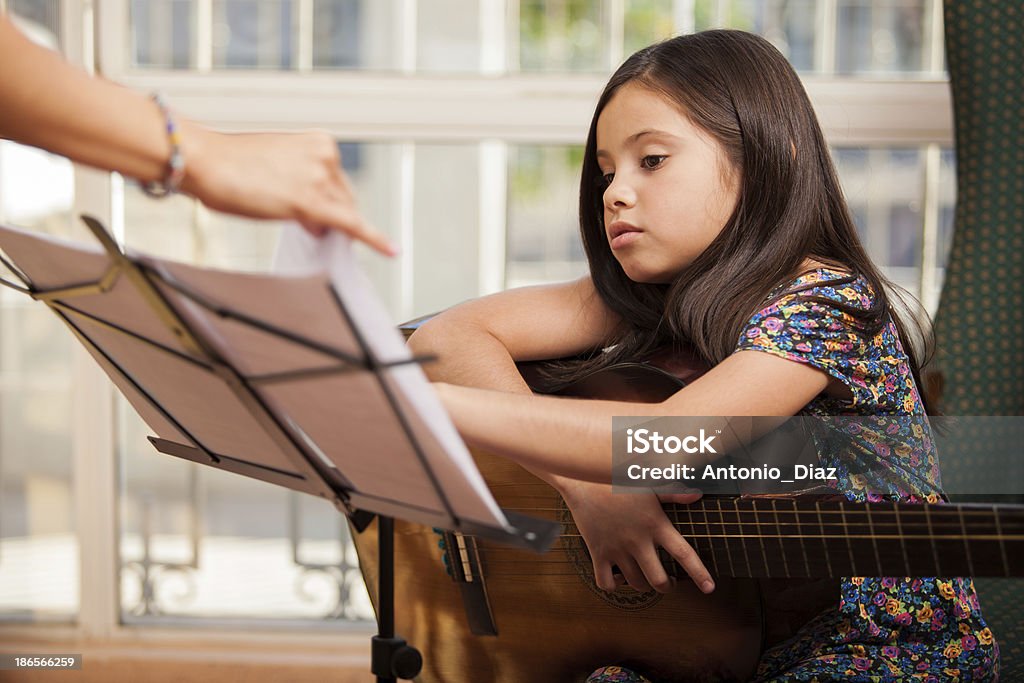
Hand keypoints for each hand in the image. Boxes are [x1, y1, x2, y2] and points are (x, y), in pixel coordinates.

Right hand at [180, 126, 396, 255]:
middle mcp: (327, 157)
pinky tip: (392, 251)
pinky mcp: (313, 204)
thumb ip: (303, 185)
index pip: (338, 183)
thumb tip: (320, 219)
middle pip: (343, 200)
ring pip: (339, 216)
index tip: (315, 208)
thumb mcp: (277, 166)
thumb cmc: (229, 163)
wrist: (203, 160)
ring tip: (278, 208)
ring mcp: (321, 179)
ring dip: (322, 225)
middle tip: (291, 213)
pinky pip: (352, 226)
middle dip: (326, 213)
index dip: (325, 200)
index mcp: (321, 142)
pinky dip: (375, 240)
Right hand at [558, 479, 714, 594]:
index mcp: (655, 524)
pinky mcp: (598, 553)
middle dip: (668, 587)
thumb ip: (674, 492)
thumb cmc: (618, 478)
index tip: (709, 589)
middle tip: (670, 583)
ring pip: (636, 583)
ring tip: (646, 576)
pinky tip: (619, 576)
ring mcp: (616, 549)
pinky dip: (614, 585)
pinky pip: (606, 582)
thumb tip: (697, 495)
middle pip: (659, 580)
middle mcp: (637, 541)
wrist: (583, 479)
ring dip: (644, 584)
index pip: (684, 554)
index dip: (699, 574)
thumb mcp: (649, 482)